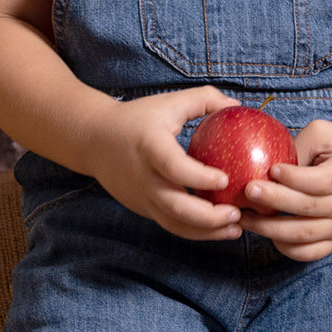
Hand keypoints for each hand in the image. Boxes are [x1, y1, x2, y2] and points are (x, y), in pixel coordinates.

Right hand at [82, 87, 241, 239]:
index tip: (225, 179)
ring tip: (235, 229)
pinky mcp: (143, 208)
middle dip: (209, 217)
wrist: (93, 139)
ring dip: (206, 232)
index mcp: (150, 146)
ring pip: (174, 224)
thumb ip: (205, 99)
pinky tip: (218, 228)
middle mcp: (144, 177)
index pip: (174, 167)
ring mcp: (142, 197)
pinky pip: (170, 225)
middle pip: (175, 207)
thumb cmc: (137, 118)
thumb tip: (238, 107)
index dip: (200, 177)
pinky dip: (196, 231)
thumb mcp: (169, 102)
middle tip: (237, 213)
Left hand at [241, 115, 331, 262]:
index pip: (319, 181)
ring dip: (270, 229)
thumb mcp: (323, 134)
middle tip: (247, 191)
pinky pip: (309, 253)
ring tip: (244, 217)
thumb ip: (297, 147)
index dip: (293, 177)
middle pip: (307, 208)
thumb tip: (263, 164)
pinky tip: (266, 234)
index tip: (271, 169)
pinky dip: (286, 248)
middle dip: (274, 201)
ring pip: (303, 235)